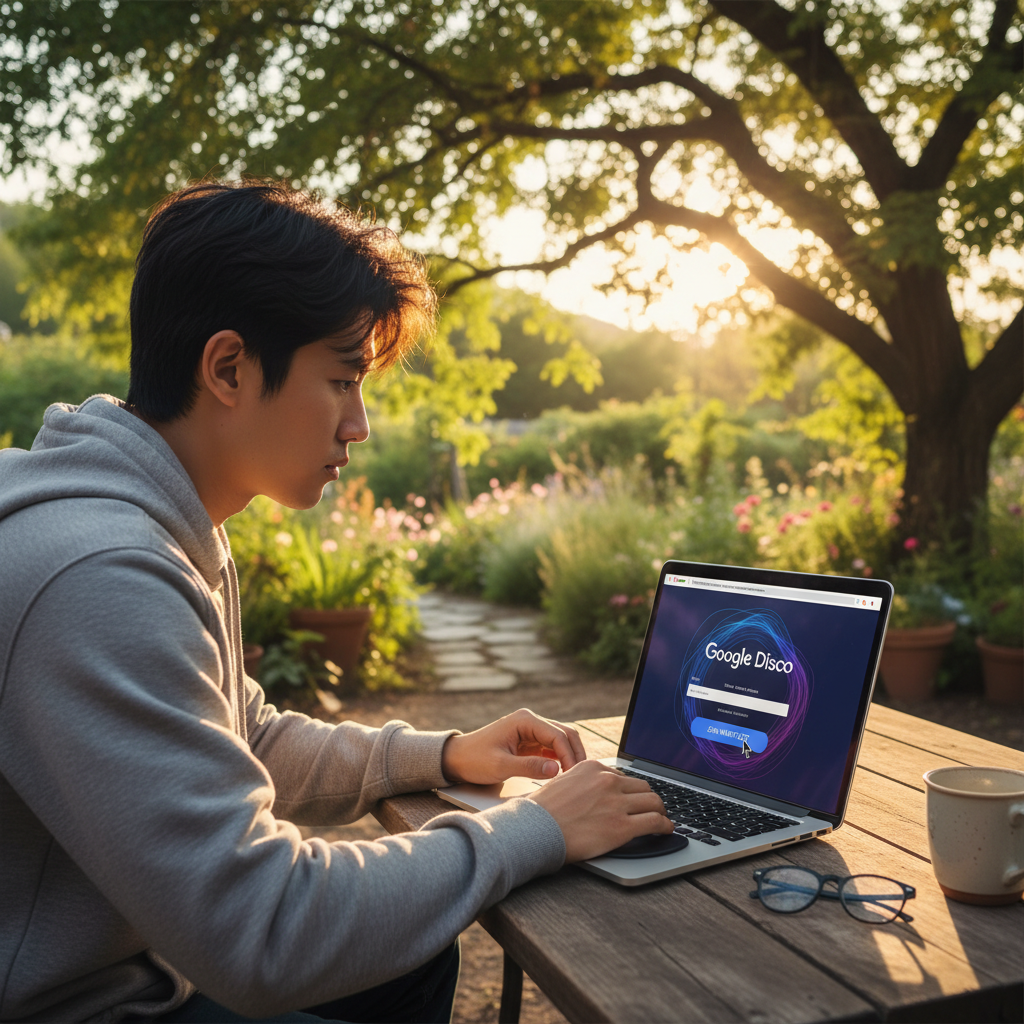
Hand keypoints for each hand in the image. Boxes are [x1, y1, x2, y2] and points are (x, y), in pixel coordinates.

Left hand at [441, 708, 586, 784]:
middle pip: (565, 733)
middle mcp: (531, 721)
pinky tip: (564, 775)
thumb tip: (557, 770)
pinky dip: (561, 760)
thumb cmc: (474, 760)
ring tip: (575, 778)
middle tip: (581, 777)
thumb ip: (529, 767)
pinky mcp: (530, 742)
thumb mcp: (500, 766)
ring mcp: (532, 731)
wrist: (457, 759)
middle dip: (575, 754)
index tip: (573, 776)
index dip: (569, 755)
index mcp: (525, 720)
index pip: (558, 735)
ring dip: (570, 756)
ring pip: (562, 740)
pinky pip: (553, 748)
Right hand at [528, 760, 673, 861]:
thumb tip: (590, 793)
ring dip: (660, 811)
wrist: (534, 829)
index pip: (622, 776)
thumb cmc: (541, 811)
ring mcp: (616, 802)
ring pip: (653, 801)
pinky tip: (667, 830)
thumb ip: (581, 783)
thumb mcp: (561, 783)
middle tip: (651, 808)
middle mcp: (607, 780)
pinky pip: (655, 822)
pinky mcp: (622, 826)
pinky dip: (665, 826)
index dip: (630, 790)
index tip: (634, 798)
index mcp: (592, 767)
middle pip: (642, 786)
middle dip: (648, 798)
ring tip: (662, 819)